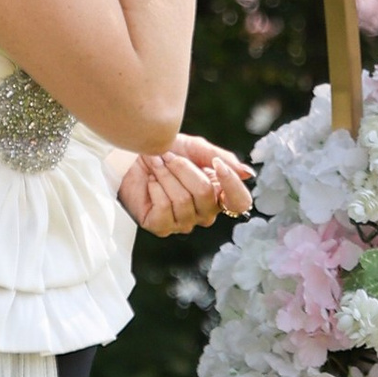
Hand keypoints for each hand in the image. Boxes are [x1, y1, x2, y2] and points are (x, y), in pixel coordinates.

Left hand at [118, 136, 252, 234]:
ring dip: (166, 175)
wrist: (130, 156)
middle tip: (168, 157)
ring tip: (156, 166)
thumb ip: (222, 159)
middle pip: (206, 193)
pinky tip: (150, 183)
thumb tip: (248, 173)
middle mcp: (204, 212)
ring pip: (183, 200)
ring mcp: (183, 222)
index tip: (216, 164)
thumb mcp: (196, 149)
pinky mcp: (161, 227)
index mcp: (218, 194)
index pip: (240, 202)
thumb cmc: (165, 152)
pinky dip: (155, 188)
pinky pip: (164, 208)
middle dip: (184, 168)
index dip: (231, 184)